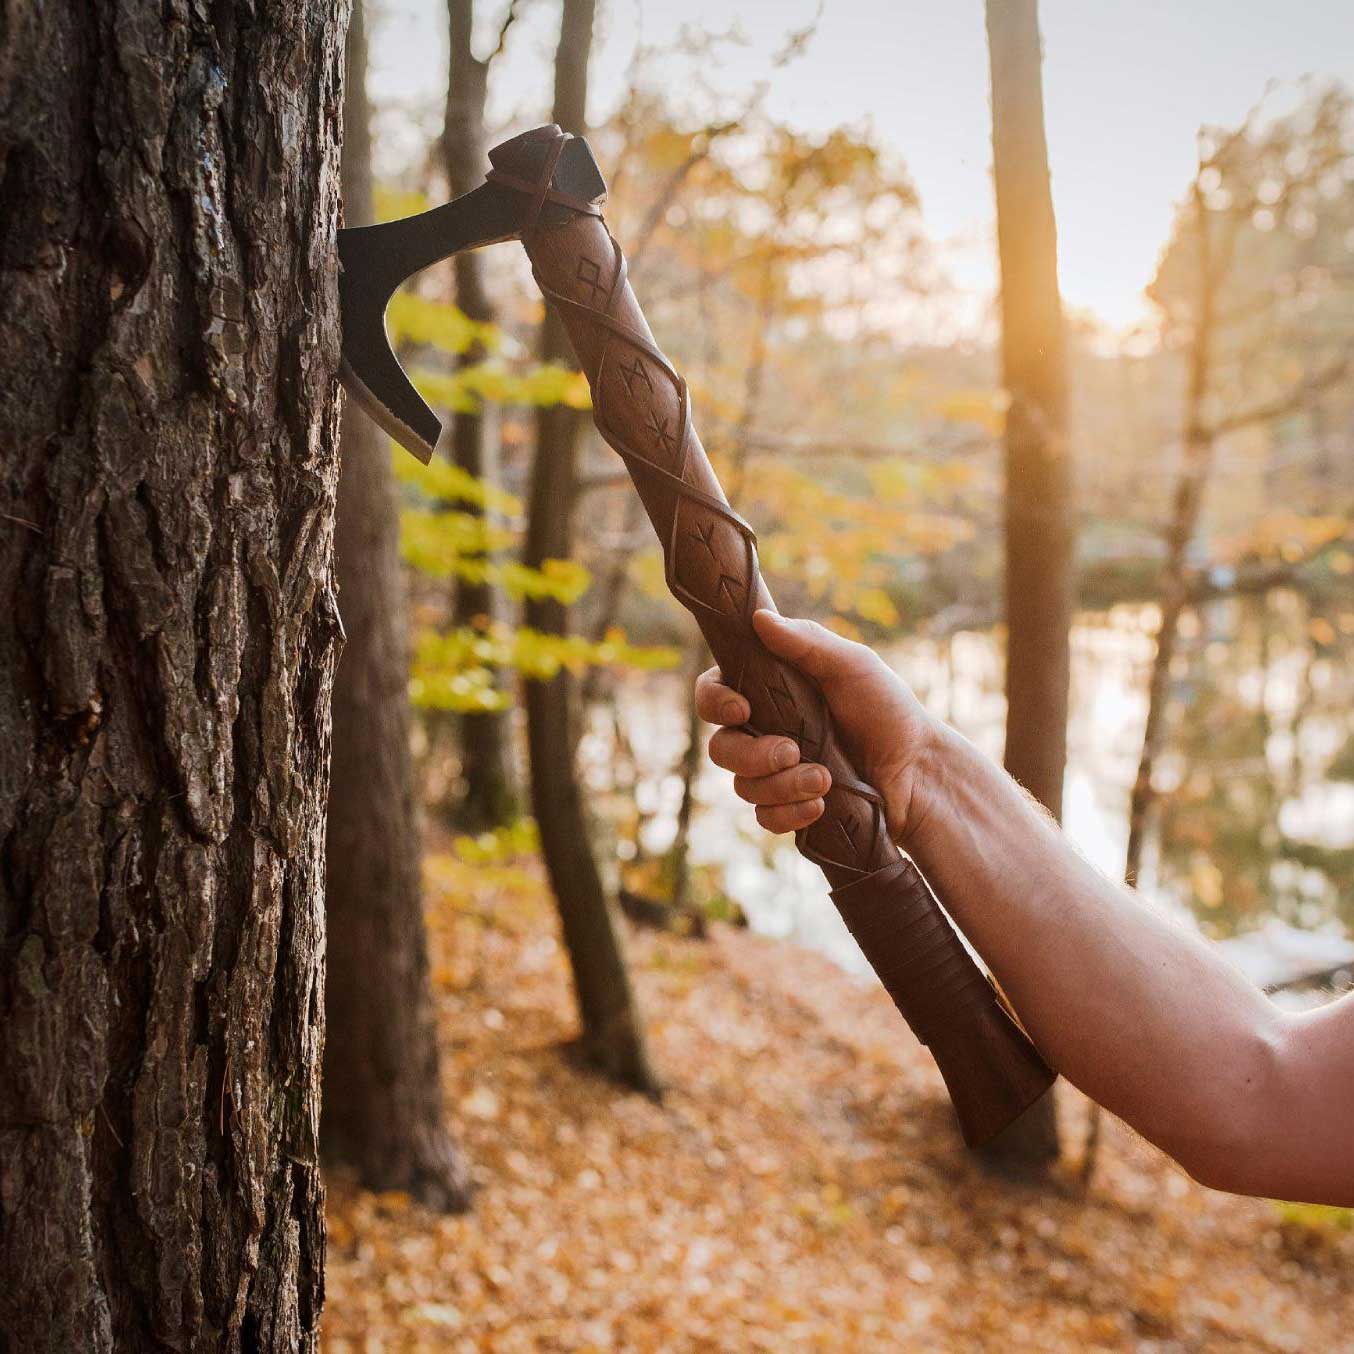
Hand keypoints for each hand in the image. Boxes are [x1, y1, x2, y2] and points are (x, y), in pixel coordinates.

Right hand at [694, 609, 942, 843]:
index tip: (741, 708)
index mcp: (770, 692)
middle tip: (792, 751)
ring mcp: (775, 773)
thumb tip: (759, 617)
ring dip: (782, 785)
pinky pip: (765, 818)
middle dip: (751, 754)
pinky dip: (789, 813)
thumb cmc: (888, 710)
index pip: (715, 693)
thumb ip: (807, 642)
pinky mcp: (791, 807)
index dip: (715, 702)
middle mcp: (765, 732)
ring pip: (743, 787)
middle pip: (721, 748)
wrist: (919, 771)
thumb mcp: (853, 666)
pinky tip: (820, 805)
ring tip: (824, 780)